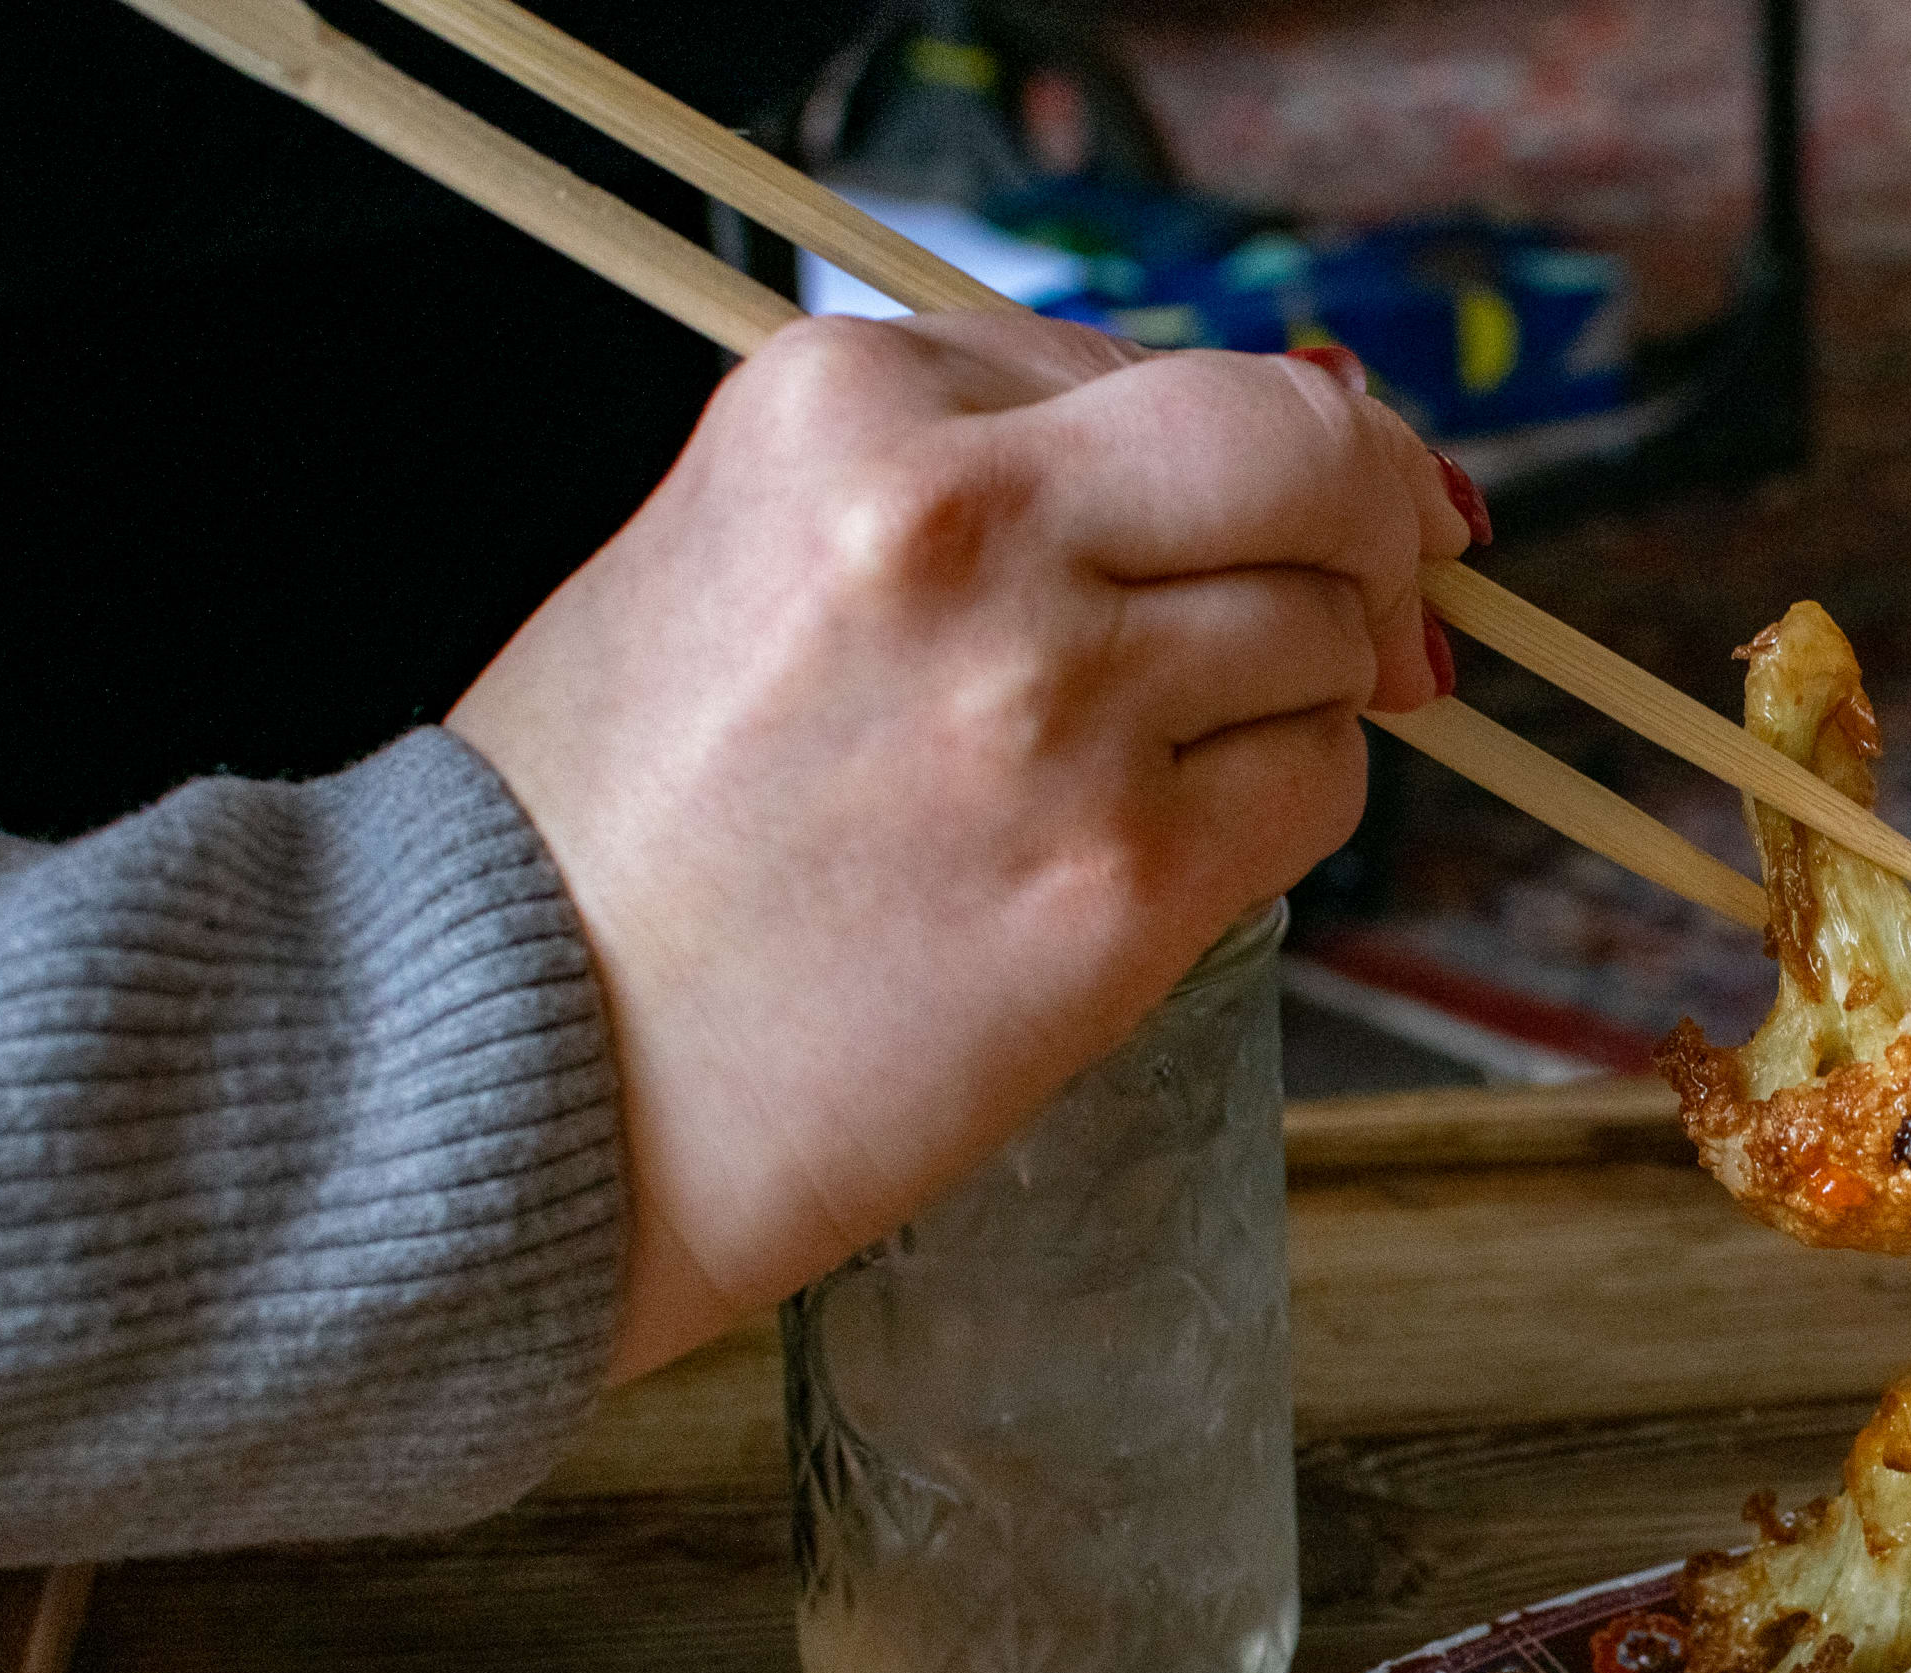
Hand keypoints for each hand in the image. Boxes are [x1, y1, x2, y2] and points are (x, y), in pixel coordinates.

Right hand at [447, 311, 1470, 1380]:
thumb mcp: (749, 547)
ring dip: (1297, 692)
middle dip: (1374, 512)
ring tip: (1137, 769)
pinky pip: (1321, 788)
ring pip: (1328, 632)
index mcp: (842, 407)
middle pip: (1299, 451)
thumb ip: (985, 473)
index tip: (1294, 500)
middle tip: (1397, 577)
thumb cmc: (625, 828)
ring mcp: (1052, 704)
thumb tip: (1270, 442)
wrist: (513, 1065)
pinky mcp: (1123, 879)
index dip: (1244, 447)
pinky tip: (1143, 858)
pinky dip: (1278, 813)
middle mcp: (958, 528)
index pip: (1151, 369)